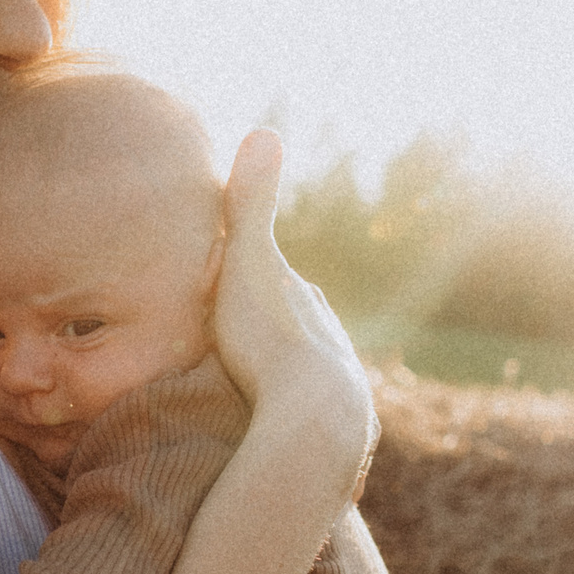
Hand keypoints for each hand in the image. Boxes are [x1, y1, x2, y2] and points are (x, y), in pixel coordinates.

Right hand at [210, 131, 374, 476]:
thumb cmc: (272, 341)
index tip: (233, 290)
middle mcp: (333, 346)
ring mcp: (340, 394)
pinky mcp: (339, 442)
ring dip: (287, 389)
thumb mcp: (250, 265)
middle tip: (244, 347)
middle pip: (301, 336)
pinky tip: (285, 443)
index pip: (285, 287)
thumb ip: (250, 206)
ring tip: (259, 401)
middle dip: (278, 338)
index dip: (257, 286)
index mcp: (310, 306)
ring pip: (310, 384)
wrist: (314, 422)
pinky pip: (310, 430)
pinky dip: (294, 429)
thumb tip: (264, 130)